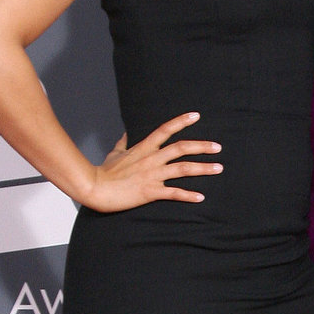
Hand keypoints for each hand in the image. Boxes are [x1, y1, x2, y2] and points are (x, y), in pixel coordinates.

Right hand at [83, 113, 221, 212]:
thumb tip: (126, 134)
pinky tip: (200, 197)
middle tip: (218, 147)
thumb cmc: (104, 172)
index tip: (196, 116)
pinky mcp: (151, 191)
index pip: (165, 130)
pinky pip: (174, 193)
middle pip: (181, 148)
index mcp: (144, 148)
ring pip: (183, 169)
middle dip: (202, 147)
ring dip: (203, 168)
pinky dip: (188, 195)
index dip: (181, 121)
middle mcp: (152, 159)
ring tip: (218, 168)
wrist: (96, 188)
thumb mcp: (114, 153)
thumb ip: (123, 143)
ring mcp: (152, 175)